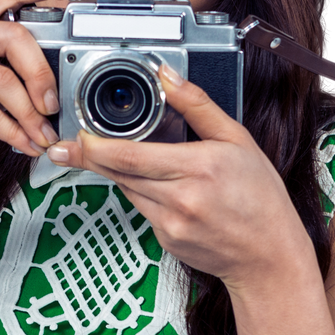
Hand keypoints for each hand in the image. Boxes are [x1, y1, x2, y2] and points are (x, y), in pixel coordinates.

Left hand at [47, 64, 314, 292]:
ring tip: (131, 159)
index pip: (129, 156)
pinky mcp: (164, 240)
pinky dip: (144, 194)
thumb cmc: (261, 200)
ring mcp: (170, 224)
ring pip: (127, 190)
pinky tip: (167, 189)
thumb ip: (197, 105)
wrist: (268, 258)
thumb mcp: (238, 140)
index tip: (77, 136)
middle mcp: (180, 199)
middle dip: (90, 157)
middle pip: (118, 173)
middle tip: (66, 147)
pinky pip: (142, 208)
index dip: (94, 147)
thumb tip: (167, 76)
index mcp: (198, 168)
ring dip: (121, 173)